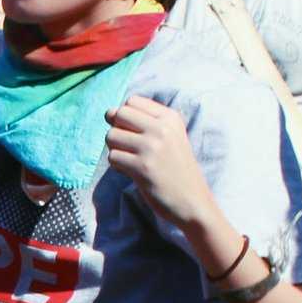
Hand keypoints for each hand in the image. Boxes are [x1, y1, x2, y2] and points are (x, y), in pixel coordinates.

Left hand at [105, 96, 215, 234]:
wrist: (192, 201)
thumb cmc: (176, 169)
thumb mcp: (170, 137)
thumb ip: (144, 123)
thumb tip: (109, 113)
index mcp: (170, 118)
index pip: (132, 101)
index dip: (125, 116)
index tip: (135, 133)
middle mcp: (162, 129)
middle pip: (119, 114)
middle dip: (116, 129)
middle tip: (128, 146)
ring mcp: (152, 147)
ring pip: (112, 136)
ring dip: (115, 149)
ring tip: (130, 159)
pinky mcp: (142, 167)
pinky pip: (113, 157)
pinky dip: (117, 165)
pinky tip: (131, 172)